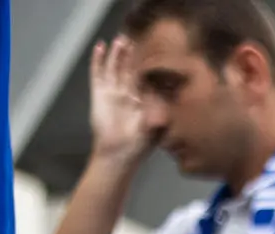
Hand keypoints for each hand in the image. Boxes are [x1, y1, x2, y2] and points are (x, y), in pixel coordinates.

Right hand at [88, 39, 156, 165]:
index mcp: (142, 101)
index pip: (144, 78)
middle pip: (128, 69)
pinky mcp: (99, 93)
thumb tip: (176, 98)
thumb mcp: (157, 125)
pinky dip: (98, 60)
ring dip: (117, 54)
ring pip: (114, 67)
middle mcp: (127, 94)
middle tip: (134, 40)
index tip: (154, 53)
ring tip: (121, 40)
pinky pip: (98, 73)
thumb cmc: (140, 144)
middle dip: (131, 55)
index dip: (147, 66)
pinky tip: (100, 47)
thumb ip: (164, 110)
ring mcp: (112, 92)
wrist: (120, 153)